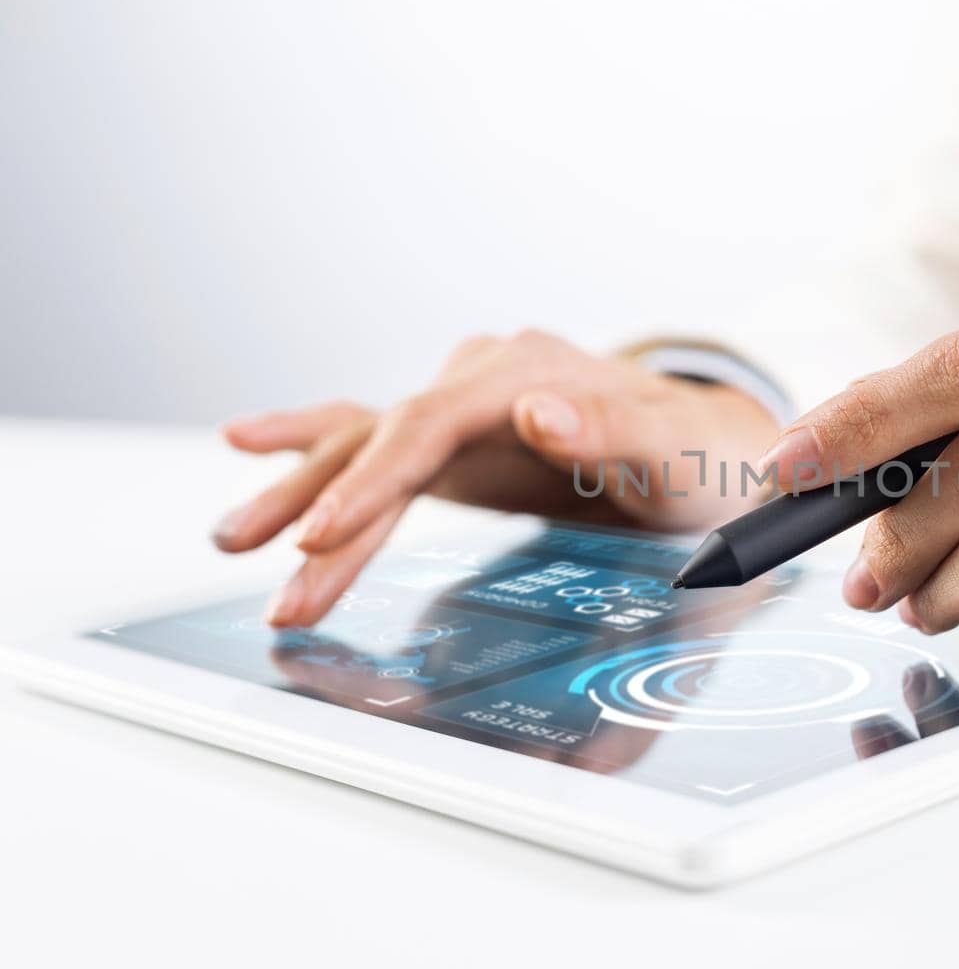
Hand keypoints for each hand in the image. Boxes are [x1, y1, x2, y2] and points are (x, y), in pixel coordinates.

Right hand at [214, 330, 778, 628]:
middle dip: (324, 517)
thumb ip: (612, 430)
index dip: (372, 482)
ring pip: (365, 445)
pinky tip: (248, 442)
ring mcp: (468, 405)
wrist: (715, 454)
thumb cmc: (703, 460)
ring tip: (233, 542)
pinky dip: (311, 441)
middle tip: (283, 597)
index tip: (324, 535)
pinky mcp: (460, 439)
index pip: (431, 425)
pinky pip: (373, 435)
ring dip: (301, 496)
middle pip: (385, 443)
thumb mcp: (678, 453)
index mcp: (532, 371)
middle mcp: (488, 376)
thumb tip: (536, 410)